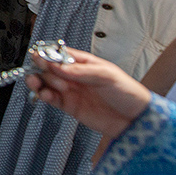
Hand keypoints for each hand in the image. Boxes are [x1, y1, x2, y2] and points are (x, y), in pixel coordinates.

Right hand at [24, 47, 151, 139]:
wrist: (136, 120)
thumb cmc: (128, 92)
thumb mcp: (106, 75)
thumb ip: (80, 70)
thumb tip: (57, 65)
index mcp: (83, 62)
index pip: (59, 54)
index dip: (47, 55)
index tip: (41, 57)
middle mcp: (74, 76)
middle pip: (48, 68)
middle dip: (42, 69)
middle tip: (43, 72)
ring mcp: (71, 91)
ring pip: (46, 83)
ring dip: (39, 82)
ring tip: (39, 84)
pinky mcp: (70, 106)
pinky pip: (51, 99)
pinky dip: (43, 96)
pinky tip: (44, 95)